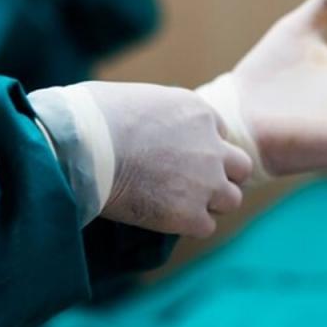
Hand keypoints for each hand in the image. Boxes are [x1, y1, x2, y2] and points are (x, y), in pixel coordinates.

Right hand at [80, 82, 251, 237]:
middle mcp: (212, 146)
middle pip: (239, 167)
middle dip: (221, 176)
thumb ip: (161, 117)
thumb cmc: (96, 117)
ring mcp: (206, 182)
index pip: (220, 136)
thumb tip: (151, 131)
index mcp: (200, 114)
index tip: (179, 158)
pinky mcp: (191, 214)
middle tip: (191, 185)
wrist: (86, 146)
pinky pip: (206, 226)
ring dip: (210, 204)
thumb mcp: (140, 101)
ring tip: (178, 205)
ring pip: (231, 199)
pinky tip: (165, 219)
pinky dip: (189, 225)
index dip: (202, 149)